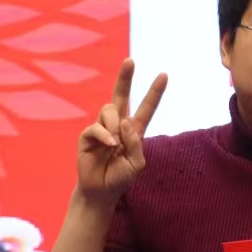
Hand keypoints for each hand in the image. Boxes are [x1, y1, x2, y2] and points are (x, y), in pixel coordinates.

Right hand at [76, 59, 167, 202]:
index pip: (146, 108)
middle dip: (125, 78)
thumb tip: (126, 121)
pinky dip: (105, 135)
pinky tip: (109, 146)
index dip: (154, 93)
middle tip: (130, 61)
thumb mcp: (137, 163)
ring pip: (109, 110)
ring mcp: (102, 129)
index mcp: (134, 131)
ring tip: (115, 144)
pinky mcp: (88, 136)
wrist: (101, 191)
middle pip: (121, 96)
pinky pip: (97, 127)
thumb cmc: (120, 178)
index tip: (164, 75)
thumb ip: (135, 143)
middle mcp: (118, 125)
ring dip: (115, 125)